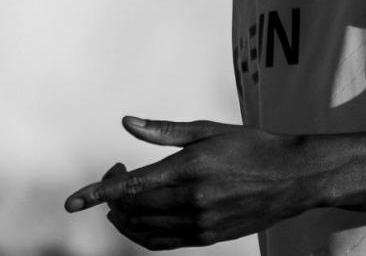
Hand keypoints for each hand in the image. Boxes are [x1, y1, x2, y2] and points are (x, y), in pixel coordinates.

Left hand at [63, 116, 312, 249]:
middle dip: (110, 196)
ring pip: (144, 231)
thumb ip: (163, 130)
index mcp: (189, 169)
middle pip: (132, 210)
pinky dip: (142, 234)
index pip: (130, 187)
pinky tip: (139, 218)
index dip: (96, 194)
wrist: (294, 178)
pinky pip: (163, 243)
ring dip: (123, 218)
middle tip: (114, 172)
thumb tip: (126, 122)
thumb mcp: (207, 130)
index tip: (71, 203)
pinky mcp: (208, 237)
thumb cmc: (251, 146)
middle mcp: (192, 201)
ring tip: (120, 199)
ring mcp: (201, 224)